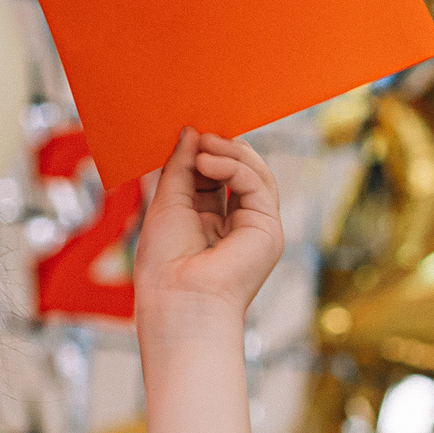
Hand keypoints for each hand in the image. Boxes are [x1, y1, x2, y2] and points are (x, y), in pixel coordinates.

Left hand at [132, 129, 283, 332]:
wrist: (180, 300)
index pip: (215, 175)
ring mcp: (255, 226)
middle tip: (199, 133)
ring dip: (228, 152)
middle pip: (239, 171)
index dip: (205, 152)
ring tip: (203, 147)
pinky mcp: (268, 228)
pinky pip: (257, 184)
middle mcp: (235, 224)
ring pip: (254, 173)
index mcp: (208, 221)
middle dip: (220, 148)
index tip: (189, 131)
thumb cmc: (165, 263)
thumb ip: (181, 166)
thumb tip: (192, 132)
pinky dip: (234, 166)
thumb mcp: (167, 202)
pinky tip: (209, 162)